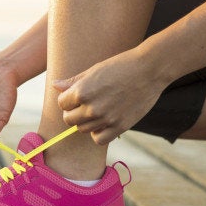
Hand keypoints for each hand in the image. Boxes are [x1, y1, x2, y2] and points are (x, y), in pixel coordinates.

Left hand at [53, 48, 169, 144]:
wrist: (150, 69)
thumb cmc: (121, 66)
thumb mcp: (94, 70)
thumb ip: (73, 81)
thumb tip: (55, 86)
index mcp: (82, 91)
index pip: (62, 104)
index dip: (67, 100)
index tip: (77, 96)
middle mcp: (91, 108)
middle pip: (69, 119)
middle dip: (74, 112)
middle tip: (86, 104)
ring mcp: (106, 119)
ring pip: (83, 129)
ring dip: (86, 122)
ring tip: (98, 110)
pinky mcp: (120, 126)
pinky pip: (99, 139)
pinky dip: (99, 133)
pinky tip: (104, 122)